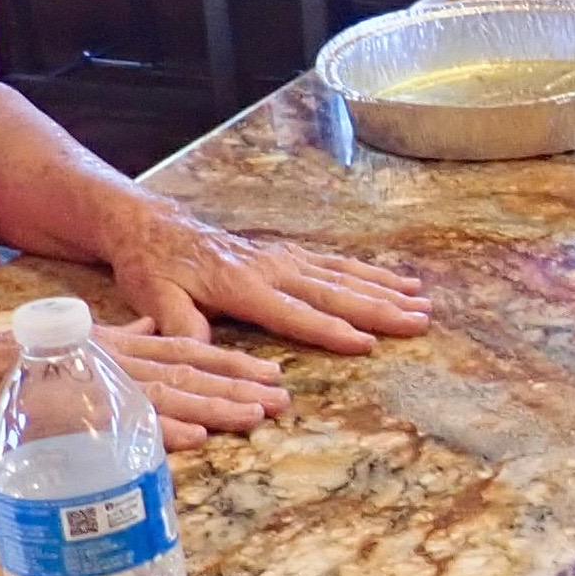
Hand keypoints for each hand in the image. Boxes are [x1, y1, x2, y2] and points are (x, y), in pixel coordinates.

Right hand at [0, 326, 292, 452]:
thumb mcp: (65, 345)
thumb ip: (114, 341)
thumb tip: (153, 333)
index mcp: (111, 345)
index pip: (185, 352)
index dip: (232, 365)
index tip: (271, 376)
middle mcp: (106, 360)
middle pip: (187, 372)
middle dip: (238, 386)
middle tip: (283, 399)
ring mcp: (86, 386)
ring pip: (164, 396)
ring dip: (213, 407)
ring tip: (254, 417)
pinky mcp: (62, 412)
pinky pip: (117, 422)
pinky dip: (158, 429)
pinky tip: (193, 438)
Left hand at [104, 201, 431, 355]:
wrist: (152, 226)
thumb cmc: (153, 267)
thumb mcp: (155, 298)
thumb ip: (181, 324)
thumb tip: (202, 350)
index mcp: (242, 285)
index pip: (295, 313)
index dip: (331, 330)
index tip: (368, 342)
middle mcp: (271, 268)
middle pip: (334, 292)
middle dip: (379, 307)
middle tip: (420, 319)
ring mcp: (283, 258)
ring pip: (342, 276)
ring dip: (384, 289)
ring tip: (422, 301)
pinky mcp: (287, 254)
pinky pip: (335, 263)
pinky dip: (368, 272)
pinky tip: (395, 281)